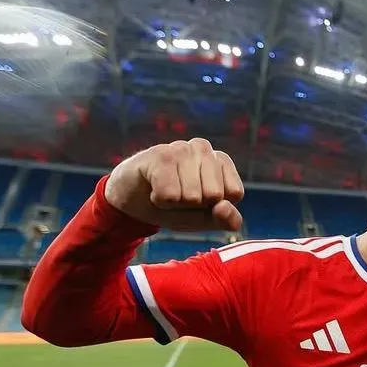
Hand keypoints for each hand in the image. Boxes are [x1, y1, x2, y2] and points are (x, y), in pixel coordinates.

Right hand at [104, 138, 244, 230]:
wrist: (131, 201)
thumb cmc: (174, 206)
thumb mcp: (204, 219)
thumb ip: (226, 219)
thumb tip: (224, 206)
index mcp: (221, 160)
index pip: (235, 193)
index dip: (214, 206)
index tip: (199, 200)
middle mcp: (203, 148)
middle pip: (214, 195)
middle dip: (194, 205)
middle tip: (178, 195)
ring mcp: (181, 147)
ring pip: (192, 196)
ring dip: (175, 204)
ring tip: (166, 191)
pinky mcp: (159, 154)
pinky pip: (170, 194)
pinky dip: (160, 201)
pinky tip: (153, 189)